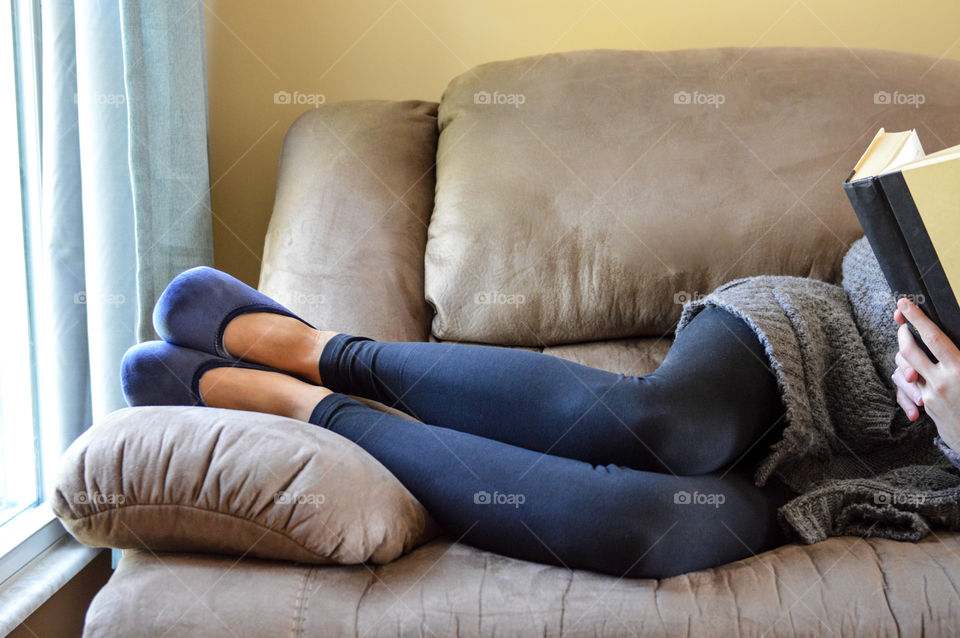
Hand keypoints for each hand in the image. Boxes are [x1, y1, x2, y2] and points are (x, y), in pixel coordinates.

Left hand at [893, 298, 959, 451]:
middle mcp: (940, 381)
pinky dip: (910, 374)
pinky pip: (909, 385)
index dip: (917, 318)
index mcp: (959, 369)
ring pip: (904, 367)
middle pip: (909, 351)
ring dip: (905, 354)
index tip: (904, 303)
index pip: (932, 337)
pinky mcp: (925, 406)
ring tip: (911, 344)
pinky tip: (916, 369)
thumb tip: (951, 342)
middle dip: (903, 334)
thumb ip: (959, 353)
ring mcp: (930, 395)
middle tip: (903, 323)